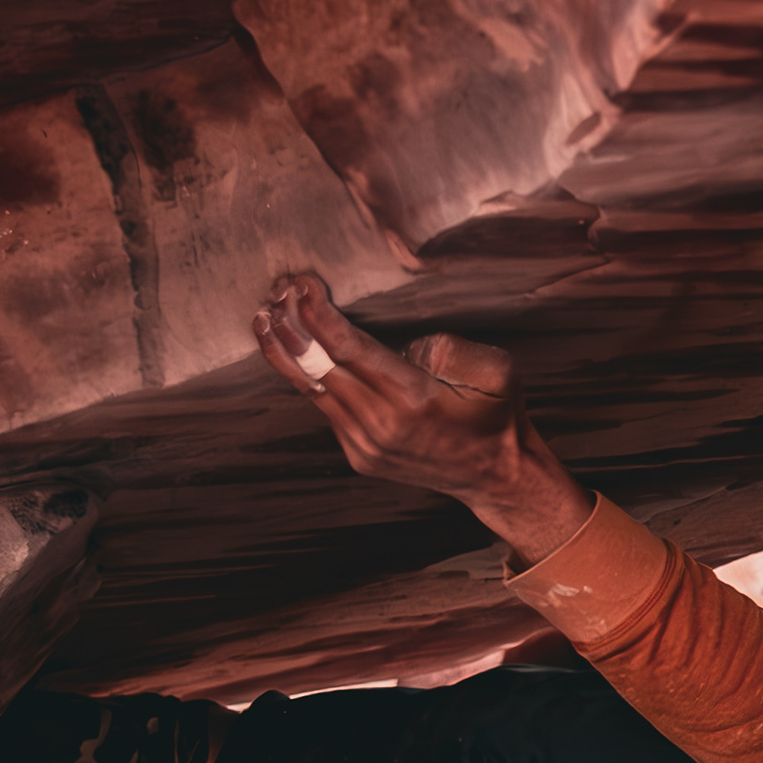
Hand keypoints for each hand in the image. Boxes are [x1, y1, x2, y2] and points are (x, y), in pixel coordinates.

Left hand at [256, 274, 595, 562]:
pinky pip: (326, 409)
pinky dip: (308, 378)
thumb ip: (449, 347)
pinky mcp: (358, 456)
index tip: (303, 286)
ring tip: (265, 319)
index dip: (319, 315)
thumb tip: (403, 344)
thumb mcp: (496, 371)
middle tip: (273, 293)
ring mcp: (364, 445)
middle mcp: (380, 425)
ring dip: (286, 353)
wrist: (496, 476)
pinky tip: (296, 354)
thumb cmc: (496, 415)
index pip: (348, 349)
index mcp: (411, 399)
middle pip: (316, 368)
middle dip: (290, 326)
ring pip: (311, 391)